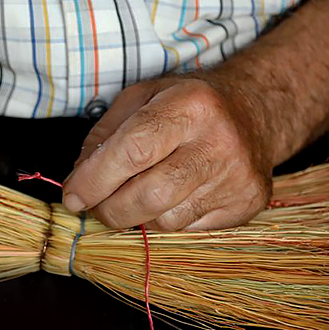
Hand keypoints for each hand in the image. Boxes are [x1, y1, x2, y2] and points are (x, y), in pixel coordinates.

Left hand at [62, 75, 272, 230]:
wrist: (255, 111)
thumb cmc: (187, 105)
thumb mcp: (142, 98)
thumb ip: (104, 136)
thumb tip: (78, 182)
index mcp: (191, 104)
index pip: (133, 150)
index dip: (95, 179)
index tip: (73, 196)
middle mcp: (219, 141)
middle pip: (150, 194)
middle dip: (110, 209)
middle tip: (96, 205)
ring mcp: (237, 177)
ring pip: (167, 221)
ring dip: (137, 217)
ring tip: (136, 195)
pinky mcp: (246, 205)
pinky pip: (189, 231)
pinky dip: (166, 221)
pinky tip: (170, 199)